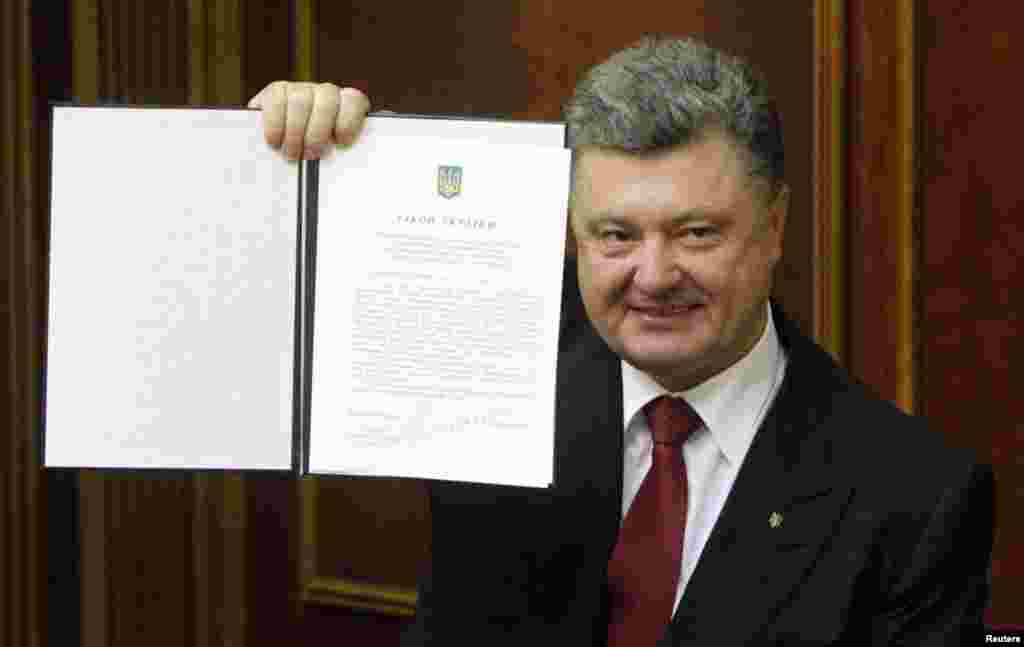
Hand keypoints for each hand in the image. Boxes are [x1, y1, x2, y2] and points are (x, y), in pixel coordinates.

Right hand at [247, 81, 370, 159]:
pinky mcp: (277, 90)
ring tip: (292, 155)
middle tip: (311, 156)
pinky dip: (275, 123)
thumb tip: (351, 172)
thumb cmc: (313, 158)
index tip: (342, 142)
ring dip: (295, 132)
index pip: (354, 100)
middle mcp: (326, 93)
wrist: (280, 150)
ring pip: (300, 101)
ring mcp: (301, 88)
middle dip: (318, 131)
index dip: (348, 120)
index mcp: (347, 105)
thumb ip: (342, 157)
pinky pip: (276, 100)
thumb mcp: (332, 157)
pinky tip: (274, 141)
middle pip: (326, 101)